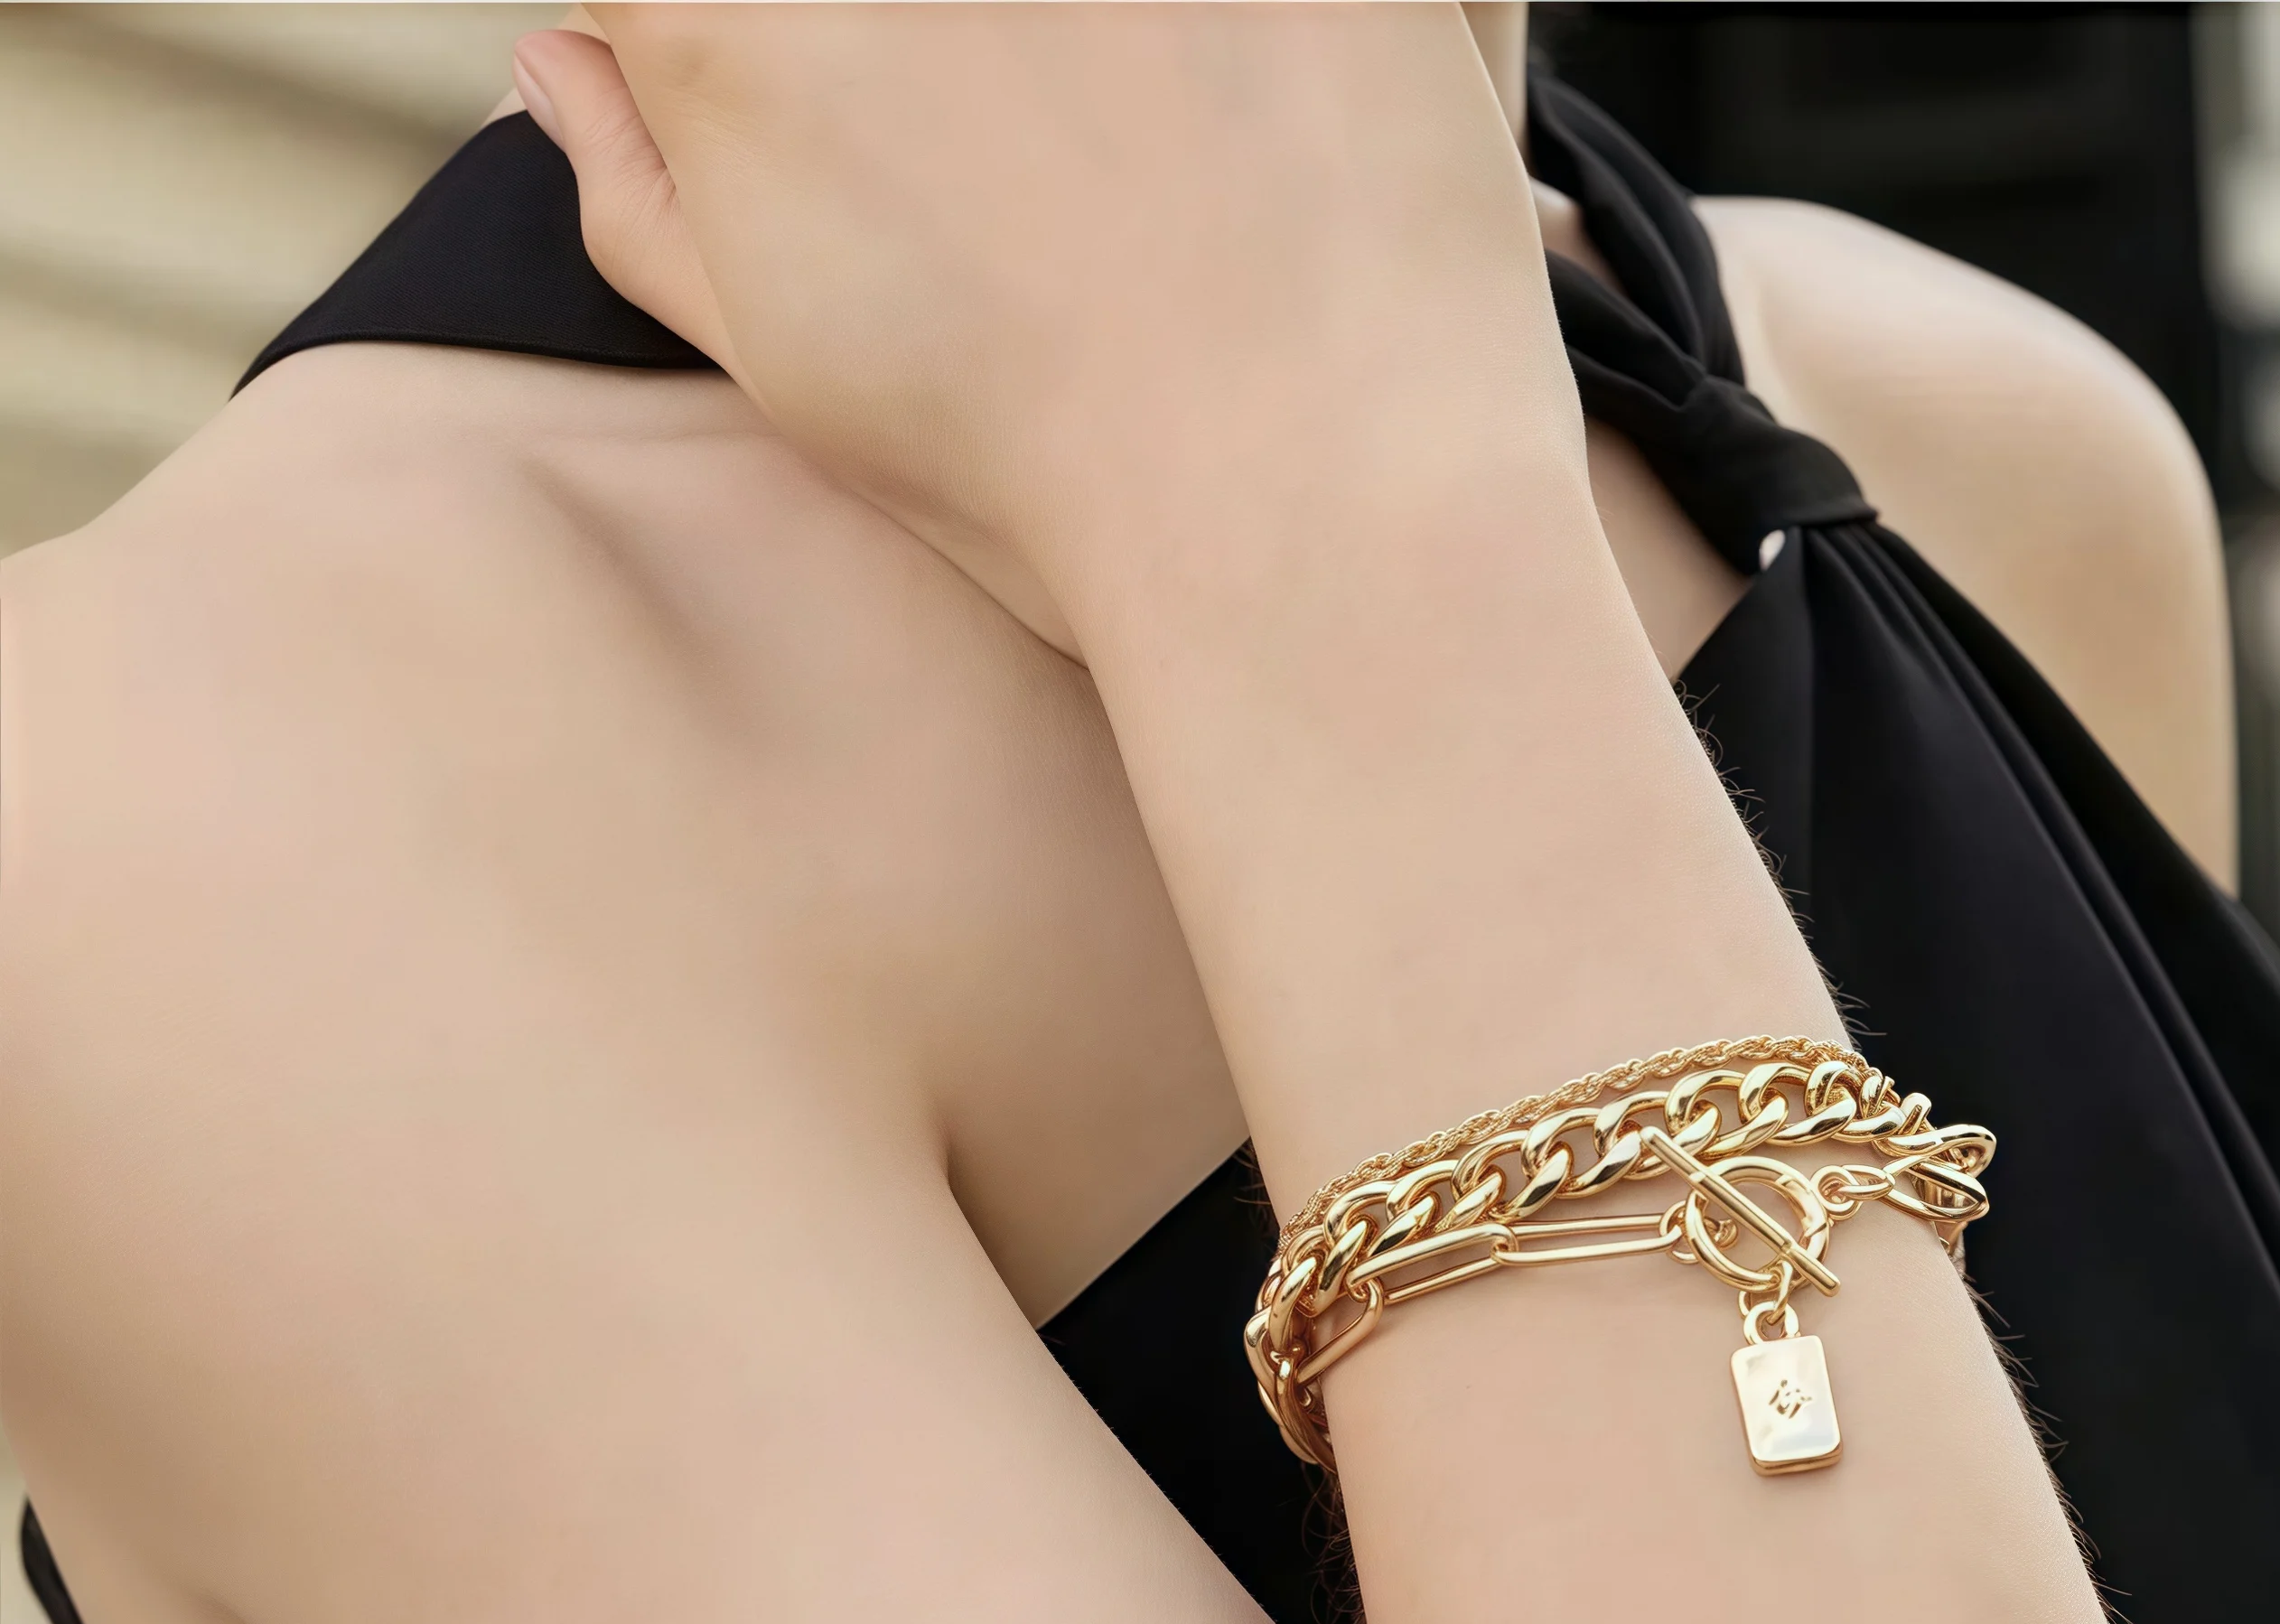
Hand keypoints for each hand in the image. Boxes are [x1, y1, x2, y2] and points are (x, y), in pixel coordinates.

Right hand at [511, 7, 1557, 651]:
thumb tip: (557, 68)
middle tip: (1038, 162)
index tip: (876, 148)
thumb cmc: (1053, 477)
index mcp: (744, 23)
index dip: (776, 65)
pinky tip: (1270, 121)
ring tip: (1161, 155)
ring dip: (1098, 52)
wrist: (1311, 508)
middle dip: (934, 59)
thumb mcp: (803, 374)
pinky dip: (1269, 36)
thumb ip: (651, 203)